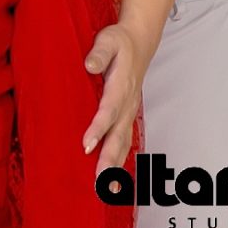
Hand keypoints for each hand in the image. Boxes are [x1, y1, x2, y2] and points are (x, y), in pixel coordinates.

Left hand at [81, 22, 150, 174]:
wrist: (140, 42)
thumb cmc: (120, 42)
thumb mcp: (108, 40)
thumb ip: (99, 53)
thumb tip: (89, 65)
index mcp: (122, 85)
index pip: (109, 110)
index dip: (98, 128)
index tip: (87, 145)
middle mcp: (128, 102)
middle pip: (119, 133)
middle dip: (109, 157)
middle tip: (100, 178)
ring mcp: (130, 110)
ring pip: (124, 141)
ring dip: (116, 163)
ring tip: (107, 187)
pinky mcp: (128, 114)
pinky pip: (125, 139)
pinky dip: (120, 157)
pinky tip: (113, 175)